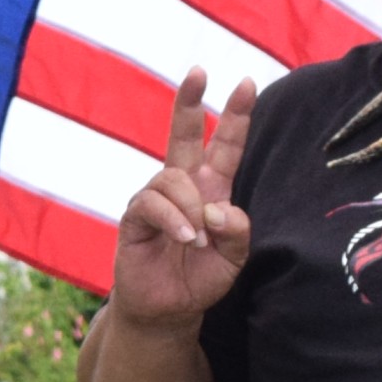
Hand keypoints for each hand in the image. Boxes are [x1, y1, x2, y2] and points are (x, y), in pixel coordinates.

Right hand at [108, 71, 258, 331]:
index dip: (235, 116)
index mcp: (211, 189)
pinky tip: (185, 239)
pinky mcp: (134, 218)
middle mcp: (182, 186)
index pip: (223, 145)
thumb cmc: (200, 278)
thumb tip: (217, 209)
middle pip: (182, 135)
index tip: (246, 83)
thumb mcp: (234, 258)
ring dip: (191, 208)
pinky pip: (152, 204)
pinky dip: (173, 220)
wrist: (168, 310)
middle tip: (198, 71)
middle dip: (189, 102)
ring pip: (173, 178)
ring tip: (198, 241)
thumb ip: (237, 231)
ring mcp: (155, 200)